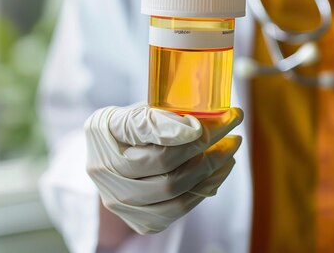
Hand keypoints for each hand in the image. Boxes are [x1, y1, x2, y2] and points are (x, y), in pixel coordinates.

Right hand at [84, 103, 242, 233]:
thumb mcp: (133, 111)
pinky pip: (179, 209)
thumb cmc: (126, 132)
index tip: (201, 123)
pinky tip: (219, 170)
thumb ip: (158, 116)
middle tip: (231, 125)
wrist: (112, 165)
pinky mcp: (141, 220)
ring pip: (175, 191)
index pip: (141, 131)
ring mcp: (122, 202)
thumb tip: (196, 128)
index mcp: (102, 135)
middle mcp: (106, 174)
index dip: (172, 128)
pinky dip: (204, 188)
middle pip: (165, 166)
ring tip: (230, 148)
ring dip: (211, 169)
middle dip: (206, 145)